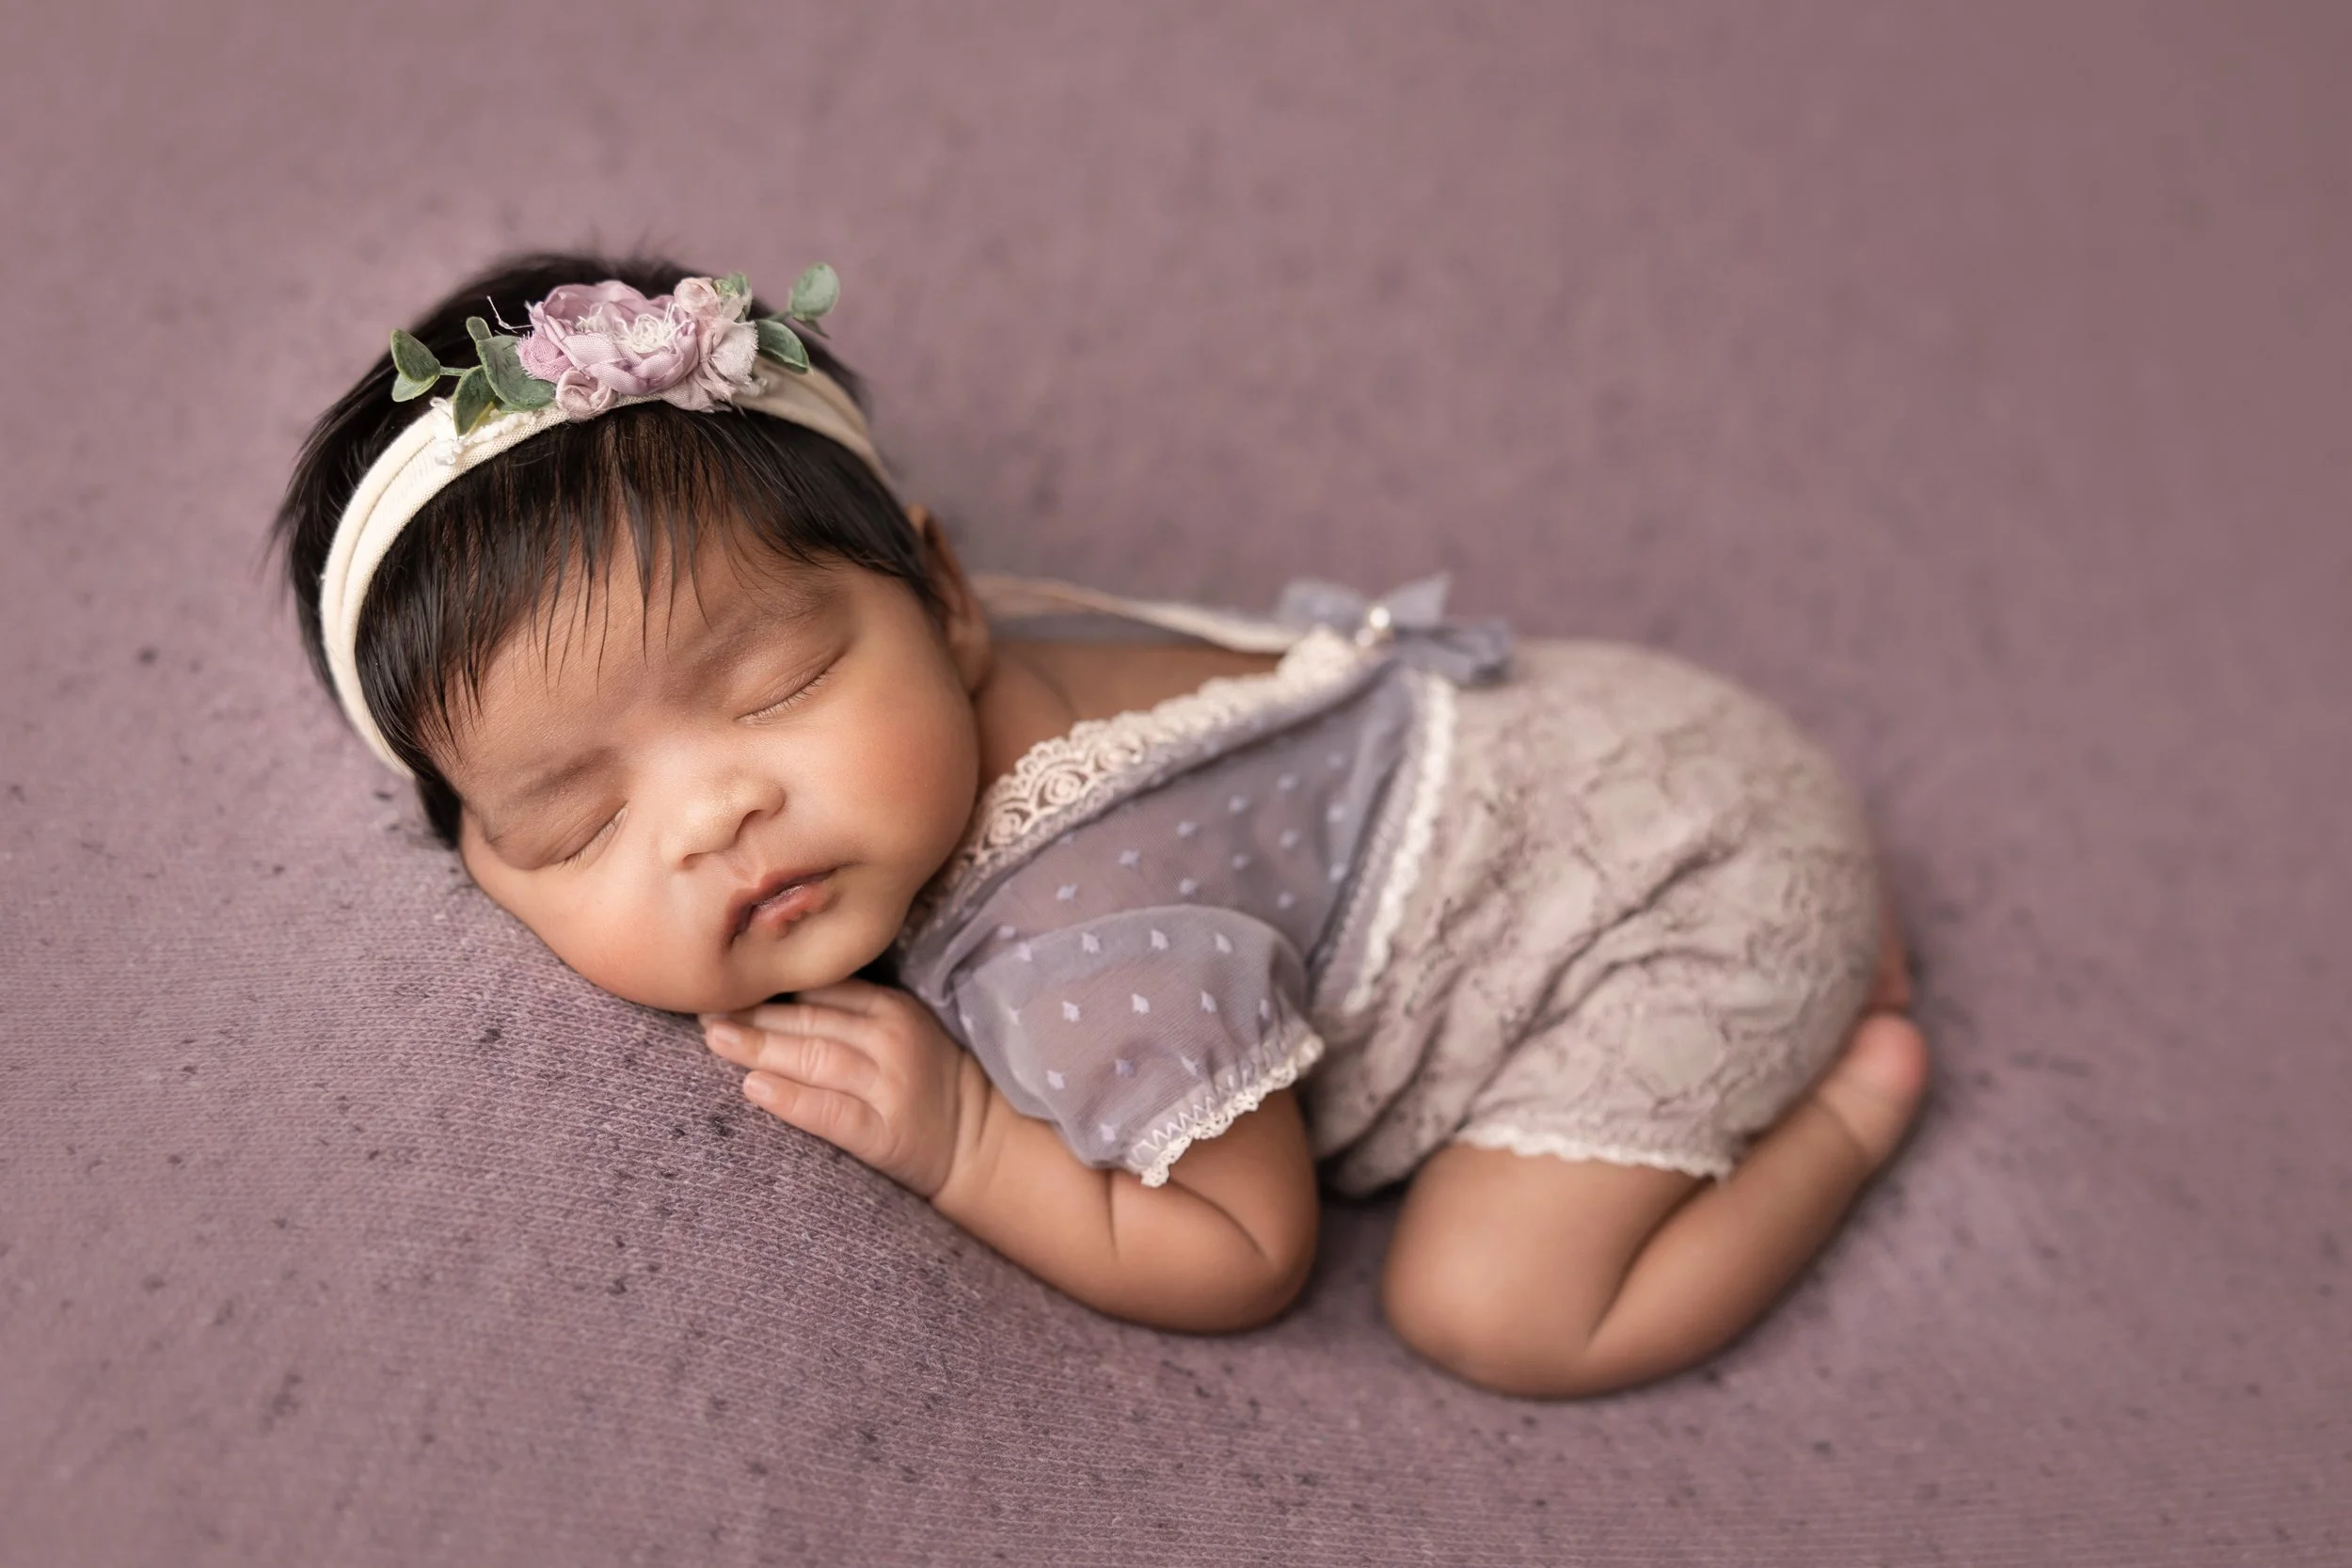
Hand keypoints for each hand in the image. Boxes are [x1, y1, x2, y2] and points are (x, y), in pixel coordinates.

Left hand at [700, 980, 972, 1199]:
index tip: (725, 983)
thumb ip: (852, 1012)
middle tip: (702, 1010)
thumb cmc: (929, 1083)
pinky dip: (790, 1098)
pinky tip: (753, 1088)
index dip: (769, 988)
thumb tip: (774, 999)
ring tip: (716, 1040)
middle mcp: (891, 1040)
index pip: (821, 990)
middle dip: (752, 1015)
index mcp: (893, 1008)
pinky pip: (828, 1112)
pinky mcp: (884, 1133)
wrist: (980, 1144)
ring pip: (815, 1059)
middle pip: (809, 1021)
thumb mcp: (903, 1031)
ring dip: (759, 1048)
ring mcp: (889, 1086)